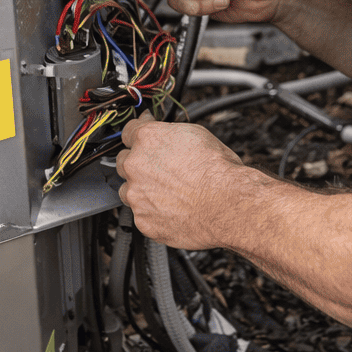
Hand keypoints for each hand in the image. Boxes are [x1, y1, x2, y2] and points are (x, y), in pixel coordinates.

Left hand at [116, 114, 254, 249]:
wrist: (227, 205)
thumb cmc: (218, 172)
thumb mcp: (197, 135)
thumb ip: (170, 134)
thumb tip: (165, 134)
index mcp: (147, 139)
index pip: (128, 131)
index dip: (138, 137)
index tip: (142, 140)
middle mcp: (136, 165)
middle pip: (124, 161)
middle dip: (138, 164)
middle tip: (161, 171)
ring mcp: (136, 195)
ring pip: (129, 191)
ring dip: (142, 191)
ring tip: (169, 194)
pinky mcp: (142, 220)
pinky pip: (141, 215)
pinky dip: (153, 213)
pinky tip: (173, 210)